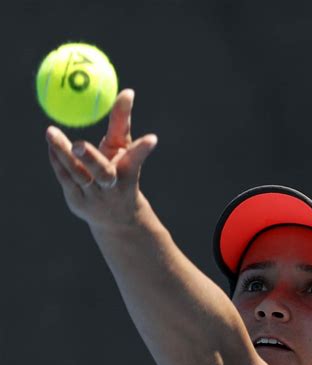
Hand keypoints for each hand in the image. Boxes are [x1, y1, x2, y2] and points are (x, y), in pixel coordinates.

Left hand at [46, 89, 157, 229]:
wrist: (116, 219)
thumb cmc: (121, 174)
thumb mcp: (124, 149)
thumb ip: (122, 122)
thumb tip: (128, 91)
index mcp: (129, 173)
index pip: (137, 159)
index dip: (143, 149)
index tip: (152, 138)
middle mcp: (113, 188)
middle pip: (102, 173)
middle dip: (91, 159)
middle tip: (77, 142)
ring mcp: (95, 198)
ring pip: (78, 175)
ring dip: (64, 154)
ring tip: (51, 132)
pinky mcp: (78, 203)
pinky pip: (65, 178)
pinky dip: (58, 160)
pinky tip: (52, 144)